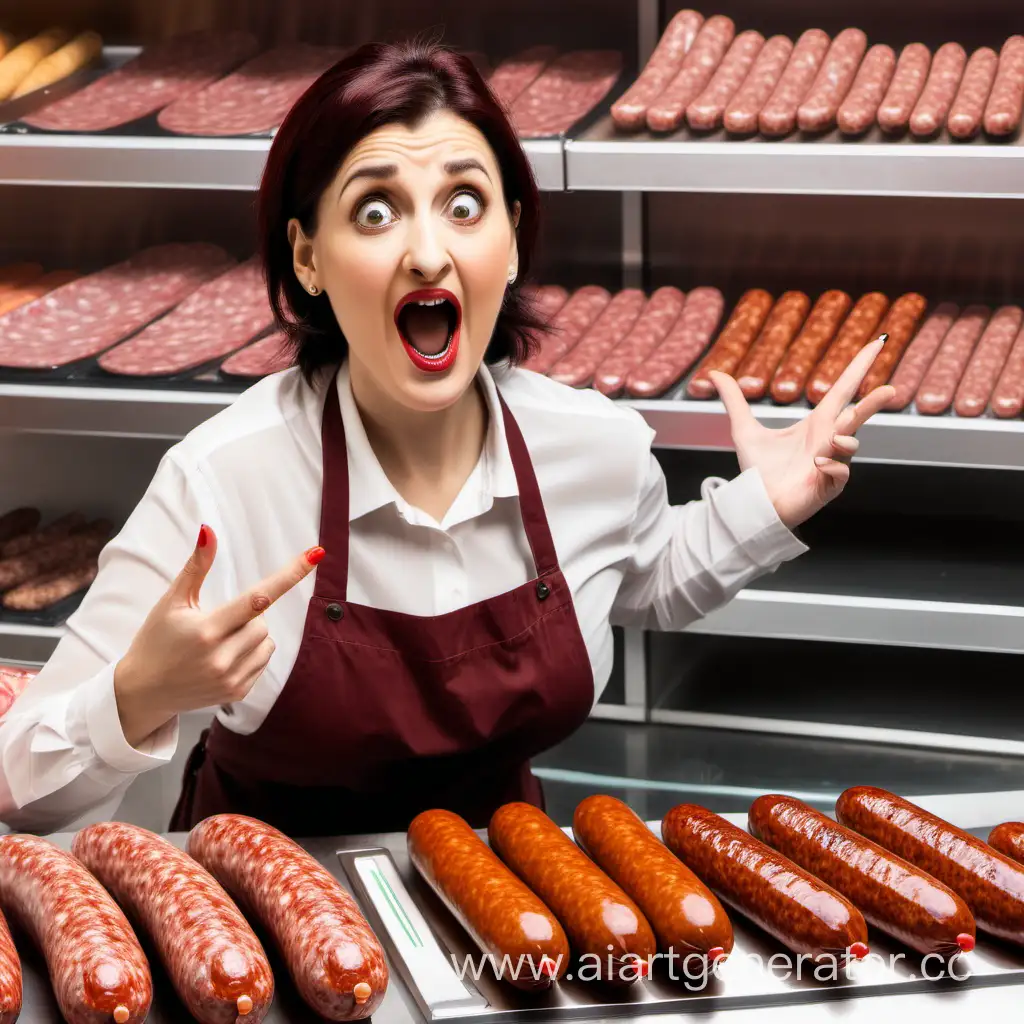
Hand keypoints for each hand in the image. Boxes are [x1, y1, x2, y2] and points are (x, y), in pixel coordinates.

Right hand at [114, 525, 321, 747]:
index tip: (315, 555)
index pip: (257, 598)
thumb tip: (209, 531)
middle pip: (263, 623)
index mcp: (206, 630)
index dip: (289, 575)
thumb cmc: (156, 641)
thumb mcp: (172, 601)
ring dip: (253, 635)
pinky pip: (263, 662)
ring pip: (267, 642)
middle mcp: (220, 658)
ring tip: (221, 641)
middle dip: (249, 617)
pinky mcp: (237, 693)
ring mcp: (230, 679)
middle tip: (221, 622)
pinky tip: (225, 658)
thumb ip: (196, 567)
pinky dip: (252, 654)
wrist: (143, 692)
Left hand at [709, 337, 894, 529]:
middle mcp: (829, 440)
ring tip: (833, 439)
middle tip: (890, 390)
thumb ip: (734, 401)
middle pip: (857, 416)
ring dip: (846, 439)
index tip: (880, 340)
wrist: (755, 503)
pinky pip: (840, 472)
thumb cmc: (758, 470)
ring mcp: (833, 463)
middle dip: (874, 403)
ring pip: (851, 444)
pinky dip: (832, 466)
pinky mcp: (829, 486)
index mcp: (817, 423)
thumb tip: (714, 373)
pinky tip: (817, 465)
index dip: (861, 365)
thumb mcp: (743, 431)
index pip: (844, 389)